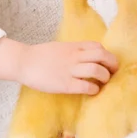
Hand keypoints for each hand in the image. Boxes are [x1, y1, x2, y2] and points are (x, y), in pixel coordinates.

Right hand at [0, 37, 117, 94]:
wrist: (23, 62)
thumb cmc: (40, 56)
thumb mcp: (60, 47)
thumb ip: (74, 51)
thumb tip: (88, 57)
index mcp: (73, 47)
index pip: (98, 47)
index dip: (107, 55)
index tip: (107, 63)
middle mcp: (74, 57)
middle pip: (103, 56)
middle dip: (112, 65)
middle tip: (112, 73)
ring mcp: (70, 70)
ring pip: (97, 71)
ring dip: (105, 78)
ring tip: (102, 83)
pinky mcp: (65, 84)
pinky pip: (87, 86)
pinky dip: (94, 89)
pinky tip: (92, 90)